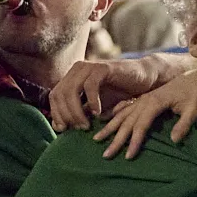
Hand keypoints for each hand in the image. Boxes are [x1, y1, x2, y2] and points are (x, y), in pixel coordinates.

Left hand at [47, 53, 195, 131]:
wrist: (142, 80)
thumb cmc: (119, 94)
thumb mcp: (95, 107)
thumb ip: (79, 113)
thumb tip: (60, 126)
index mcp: (73, 77)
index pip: (54, 96)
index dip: (56, 114)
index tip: (64, 130)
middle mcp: (77, 69)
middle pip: (60, 94)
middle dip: (67, 115)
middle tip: (79, 129)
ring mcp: (89, 66)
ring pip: (71, 91)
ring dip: (77, 111)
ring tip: (87, 125)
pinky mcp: (102, 68)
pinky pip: (90, 86)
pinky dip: (92, 102)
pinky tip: (98, 114)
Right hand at [95, 73, 196, 158]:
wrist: (193, 75)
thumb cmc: (195, 93)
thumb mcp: (193, 109)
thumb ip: (184, 124)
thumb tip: (174, 141)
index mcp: (155, 101)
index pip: (141, 125)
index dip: (134, 141)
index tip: (128, 156)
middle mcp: (145, 100)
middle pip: (127, 122)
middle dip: (116, 140)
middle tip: (105, 155)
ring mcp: (142, 99)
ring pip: (122, 115)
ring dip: (109, 128)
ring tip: (96, 139)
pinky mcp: (143, 98)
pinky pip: (125, 107)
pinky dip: (114, 114)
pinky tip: (104, 119)